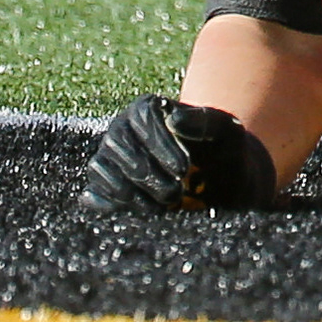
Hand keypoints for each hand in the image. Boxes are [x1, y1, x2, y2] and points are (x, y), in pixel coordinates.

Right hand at [79, 96, 275, 211]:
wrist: (224, 186)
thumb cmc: (225, 154)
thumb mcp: (228, 134)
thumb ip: (206, 122)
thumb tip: (174, 120)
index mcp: (151, 109)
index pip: (142, 117)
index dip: (159, 144)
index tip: (182, 169)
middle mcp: (124, 129)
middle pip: (117, 143)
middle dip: (146, 172)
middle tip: (175, 193)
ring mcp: (111, 159)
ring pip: (101, 168)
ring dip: (130, 191)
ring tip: (164, 206)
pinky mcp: (104, 188)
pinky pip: (93, 194)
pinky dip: (115, 206)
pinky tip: (144, 213)